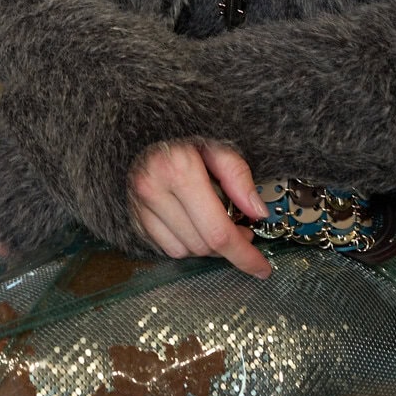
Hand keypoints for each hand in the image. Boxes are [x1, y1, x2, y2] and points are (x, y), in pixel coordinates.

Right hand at [129, 140, 272, 275]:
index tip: (262, 267)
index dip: (243, 255)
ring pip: (184, 251)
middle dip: (229, 246)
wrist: (141, 128)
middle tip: (243, 230)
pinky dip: (187, 243)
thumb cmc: (184, 134)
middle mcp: (154, 190)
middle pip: (203, 245)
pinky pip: (166, 247)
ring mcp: (140, 205)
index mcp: (179, 170)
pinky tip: (195, 224)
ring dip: (207, 246)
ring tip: (217, 223)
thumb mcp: (218, 146)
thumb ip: (239, 178)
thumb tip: (258, 212)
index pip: (218, 231)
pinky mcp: (134, 216)